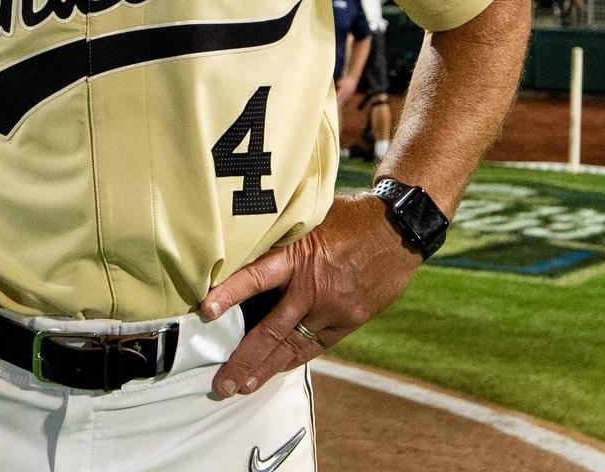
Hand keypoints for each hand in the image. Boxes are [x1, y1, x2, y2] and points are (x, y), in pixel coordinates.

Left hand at [198, 194, 420, 398]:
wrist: (398, 231)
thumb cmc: (350, 218)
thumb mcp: (311, 217)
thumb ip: (282, 236)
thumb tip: (244, 242)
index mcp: (300, 257)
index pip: (257, 277)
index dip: (230, 293)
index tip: (206, 310)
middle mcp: (314, 289)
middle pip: (273, 330)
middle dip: (245, 359)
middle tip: (221, 383)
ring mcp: (333, 310)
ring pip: (294, 346)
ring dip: (267, 369)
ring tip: (243, 386)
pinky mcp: (349, 322)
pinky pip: (316, 346)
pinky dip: (295, 358)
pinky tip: (278, 369)